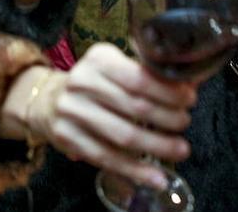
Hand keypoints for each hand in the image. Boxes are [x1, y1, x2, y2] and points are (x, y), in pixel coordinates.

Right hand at [19, 46, 195, 187]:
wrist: (47, 100)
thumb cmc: (93, 83)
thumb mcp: (113, 65)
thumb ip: (146, 71)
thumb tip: (190, 83)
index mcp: (98, 59)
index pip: (139, 77)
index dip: (168, 92)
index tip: (189, 100)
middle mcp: (82, 82)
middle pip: (134, 106)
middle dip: (167, 118)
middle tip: (185, 123)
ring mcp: (72, 111)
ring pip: (123, 135)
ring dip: (157, 145)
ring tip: (180, 149)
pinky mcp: (67, 137)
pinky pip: (107, 158)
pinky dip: (135, 170)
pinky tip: (155, 177)